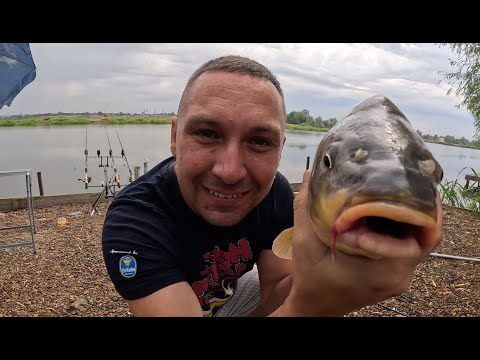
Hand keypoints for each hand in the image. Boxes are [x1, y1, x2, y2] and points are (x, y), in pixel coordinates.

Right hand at [283, 170, 442, 315]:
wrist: (316, 307)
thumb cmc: (311, 279)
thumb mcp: (304, 243)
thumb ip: (306, 208)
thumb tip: (312, 173)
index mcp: (384, 271)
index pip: (418, 240)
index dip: (412, 212)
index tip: (391, 193)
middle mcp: (400, 275)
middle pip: (427, 235)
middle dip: (418, 206)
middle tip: (405, 180)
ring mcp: (401, 276)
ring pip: (421, 239)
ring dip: (411, 214)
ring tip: (397, 189)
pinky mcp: (397, 272)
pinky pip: (411, 245)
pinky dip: (404, 226)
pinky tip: (389, 208)